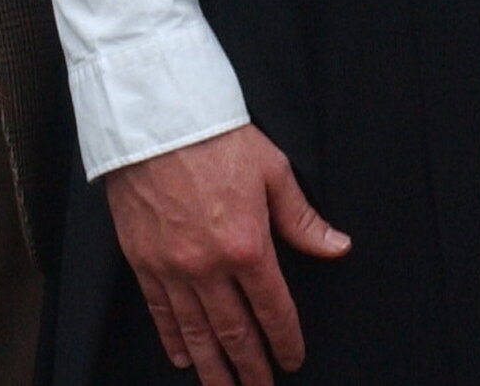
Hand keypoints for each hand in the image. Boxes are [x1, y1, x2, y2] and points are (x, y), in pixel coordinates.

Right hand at [101, 123, 350, 385]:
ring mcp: (172, 267)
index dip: (285, 340)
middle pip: (234, 332)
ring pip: (196, 332)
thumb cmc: (217, 137)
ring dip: (212, 367)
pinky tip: (182, 358)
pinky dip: (172, 339)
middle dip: (250, 367)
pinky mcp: (143, 260)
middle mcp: (209, 266)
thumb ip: (302, 219)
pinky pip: (160, 312)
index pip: (273, 308)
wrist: (156, 118)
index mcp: (248, 245)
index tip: (292, 359)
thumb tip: (337, 247)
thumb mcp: (273, 171)